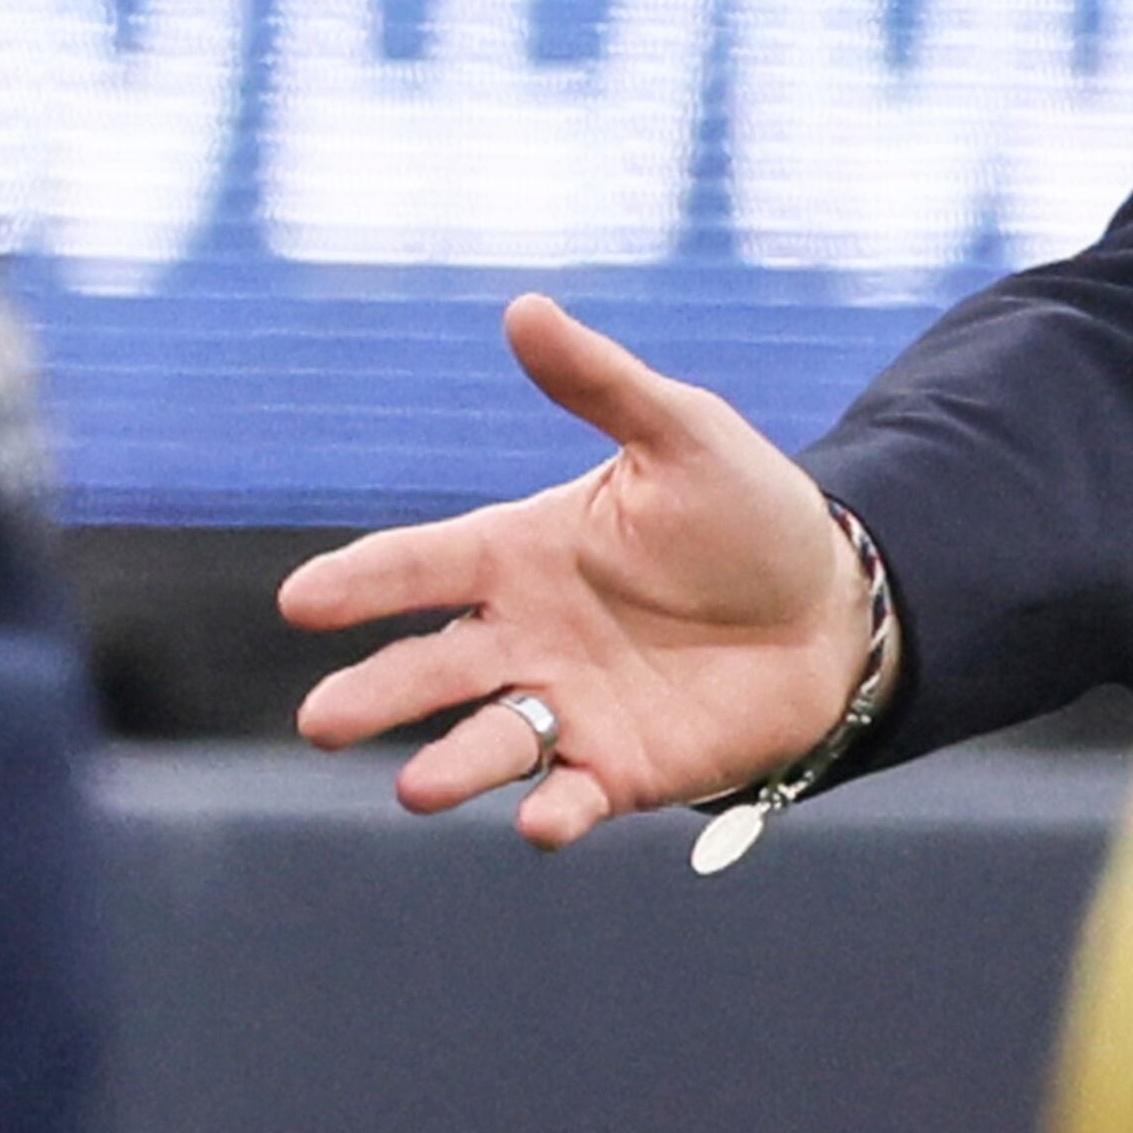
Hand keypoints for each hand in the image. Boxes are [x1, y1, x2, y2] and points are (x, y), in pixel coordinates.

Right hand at [282, 296, 870, 844]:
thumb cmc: (747, 514)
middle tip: (321, 720)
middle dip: (374, 694)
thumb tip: (526, 308)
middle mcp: (524, 637)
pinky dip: (551, 813)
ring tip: (414, 786)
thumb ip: (601, 385)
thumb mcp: (683, 434)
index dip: (360, 582)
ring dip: (450, 765)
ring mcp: (566, 707)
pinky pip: (571, 795)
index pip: (420, 566)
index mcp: (518, 552)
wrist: (832, 605)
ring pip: (486, 742)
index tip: (300, 601)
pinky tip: (539, 823)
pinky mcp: (620, 769)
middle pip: (428, 669)